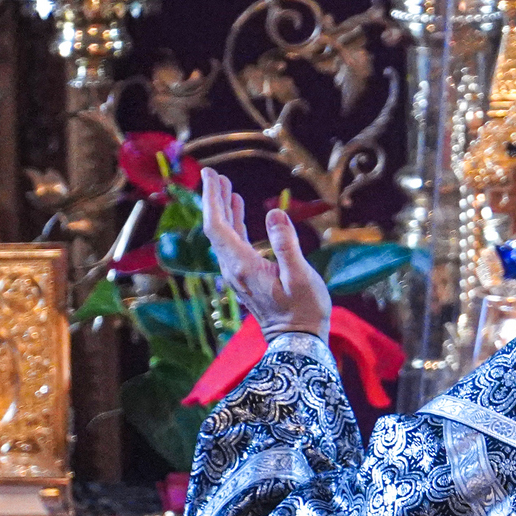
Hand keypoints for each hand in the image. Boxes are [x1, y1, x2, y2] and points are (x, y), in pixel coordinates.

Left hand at [201, 168, 330, 340]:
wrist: (297, 342)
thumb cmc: (304, 310)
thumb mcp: (300, 276)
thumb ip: (286, 244)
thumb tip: (275, 214)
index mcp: (243, 266)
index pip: (217, 227)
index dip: (212, 199)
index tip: (210, 175)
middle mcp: (234, 269)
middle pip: (215, 229)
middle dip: (214, 199)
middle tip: (214, 174)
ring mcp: (238, 274)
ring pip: (223, 236)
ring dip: (223, 210)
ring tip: (226, 186)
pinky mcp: (246, 277)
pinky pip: (233, 245)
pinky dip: (233, 224)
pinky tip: (239, 212)